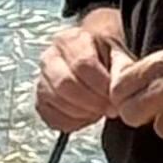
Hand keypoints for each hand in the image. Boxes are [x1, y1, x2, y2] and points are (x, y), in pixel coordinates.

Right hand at [34, 8, 128, 133]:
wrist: (91, 61)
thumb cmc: (104, 58)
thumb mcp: (118, 55)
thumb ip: (121, 68)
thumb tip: (119, 87)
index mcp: (70, 40)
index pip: (82, 64)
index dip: (101, 86)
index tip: (115, 97)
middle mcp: (50, 56)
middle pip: (65, 83)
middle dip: (91, 102)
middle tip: (108, 108)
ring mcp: (42, 79)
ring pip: (55, 100)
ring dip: (81, 112)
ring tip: (98, 110)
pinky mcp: (40, 100)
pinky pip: (50, 116)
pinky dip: (70, 122)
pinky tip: (85, 116)